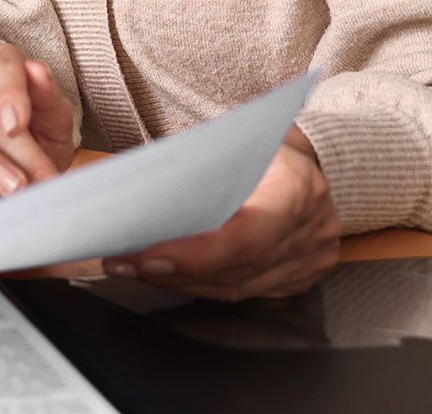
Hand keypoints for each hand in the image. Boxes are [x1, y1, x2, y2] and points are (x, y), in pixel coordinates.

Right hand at [0, 43, 75, 206]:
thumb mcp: (54, 124)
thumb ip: (49, 100)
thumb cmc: (35, 142)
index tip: (17, 124)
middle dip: (12, 145)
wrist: (18, 178)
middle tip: (34, 179)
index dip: (10, 95)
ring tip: (9, 186)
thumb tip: (37, 71)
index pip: (2, 68)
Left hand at [103, 126, 339, 300]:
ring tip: (131, 268)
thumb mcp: (231, 138)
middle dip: (173, 271)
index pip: (248, 235)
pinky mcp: (301, 276)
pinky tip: (167, 276)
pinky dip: (202, 286)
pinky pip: (245, 292)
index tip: (148, 258)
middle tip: (120, 262)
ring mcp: (311, 257)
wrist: (308, 156)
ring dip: (179, 283)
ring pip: (236, 288)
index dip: (197, 256)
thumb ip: (194, 167)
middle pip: (237, 268)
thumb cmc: (258, 140)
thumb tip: (136, 194)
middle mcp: (311, 226)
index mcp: (297, 183)